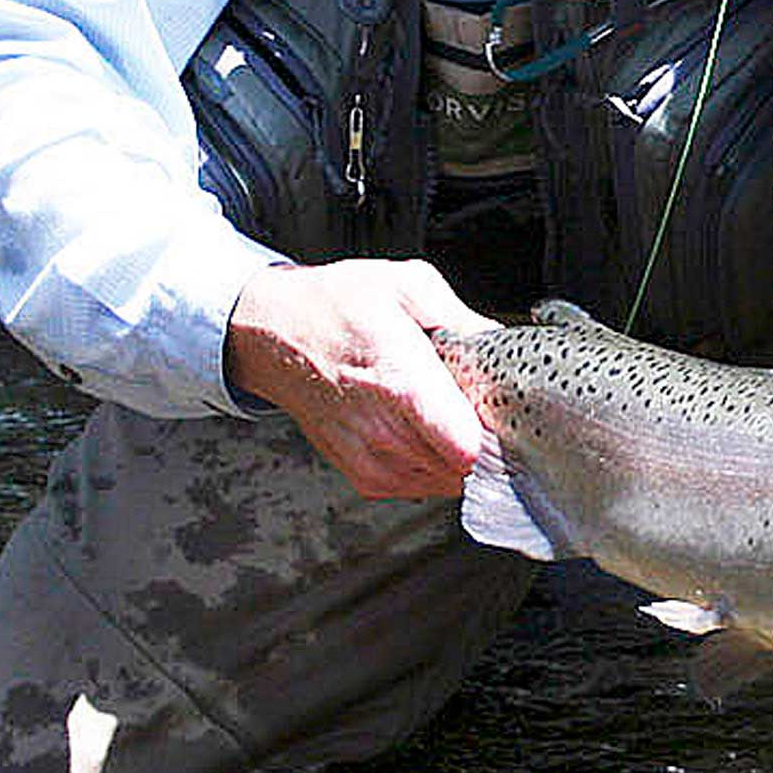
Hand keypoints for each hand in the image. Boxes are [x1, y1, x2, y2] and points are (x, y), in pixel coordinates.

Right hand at [225, 258, 498, 498]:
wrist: (273, 334)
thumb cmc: (335, 307)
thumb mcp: (405, 285)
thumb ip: (463, 318)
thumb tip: (500, 341)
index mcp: (400, 382)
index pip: (467, 445)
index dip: (496, 430)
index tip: (498, 407)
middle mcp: (383, 432)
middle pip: (468, 466)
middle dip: (484, 439)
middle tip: (471, 402)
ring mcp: (373, 461)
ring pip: (450, 483)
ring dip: (459, 453)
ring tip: (441, 412)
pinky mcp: (367, 479)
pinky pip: (426, 487)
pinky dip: (435, 465)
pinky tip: (422, 429)